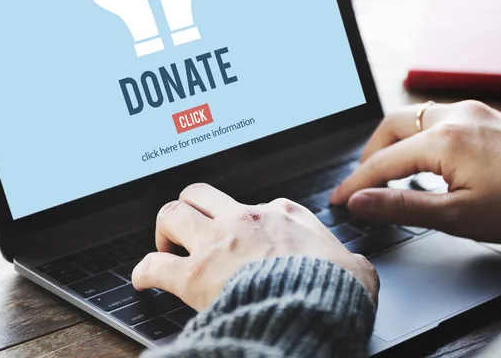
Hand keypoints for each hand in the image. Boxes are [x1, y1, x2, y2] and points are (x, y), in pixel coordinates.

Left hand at [132, 183, 378, 310]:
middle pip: (201, 193)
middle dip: (191, 207)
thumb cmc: (335, 289)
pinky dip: (143, 271)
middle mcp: (245, 219)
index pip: (258, 205)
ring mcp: (217, 244)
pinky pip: (153, 265)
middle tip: (190, 230)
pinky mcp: (194, 275)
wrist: (313, 307)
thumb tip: (357, 271)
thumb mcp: (356, 267)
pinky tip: (143, 280)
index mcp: (284, 215)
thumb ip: (350, 262)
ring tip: (165, 246)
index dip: (248, 221)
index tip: (247, 237)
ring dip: (164, 230)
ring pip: (172, 213)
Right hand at [330, 100, 500, 243]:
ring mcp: (471, 111)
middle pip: (392, 126)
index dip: (356, 184)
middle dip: (371, 154)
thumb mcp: (457, 217)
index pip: (382, 162)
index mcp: (443, 140)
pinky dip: (420, 136)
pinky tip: (426, 161)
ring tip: (391, 174)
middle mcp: (453, 116)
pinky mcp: (485, 115)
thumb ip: (403, 206)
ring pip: (415, 117)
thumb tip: (360, 202)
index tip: (338, 201)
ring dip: (396, 142)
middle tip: (363, 184)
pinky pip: (438, 117)